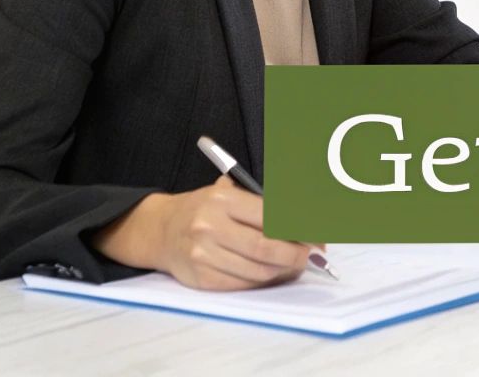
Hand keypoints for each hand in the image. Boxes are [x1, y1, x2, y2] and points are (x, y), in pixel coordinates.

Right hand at [94, 176, 315, 289]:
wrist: (161, 230)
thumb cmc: (204, 209)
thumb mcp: (229, 193)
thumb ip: (263, 205)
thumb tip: (307, 223)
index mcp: (222, 200)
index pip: (271, 217)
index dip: (300, 230)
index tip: (317, 237)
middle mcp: (210, 227)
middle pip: (266, 248)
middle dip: (296, 254)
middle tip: (311, 255)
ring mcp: (203, 255)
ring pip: (257, 271)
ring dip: (283, 270)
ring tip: (294, 264)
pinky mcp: (201, 278)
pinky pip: (242, 285)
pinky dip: (263, 282)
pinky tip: (271, 273)